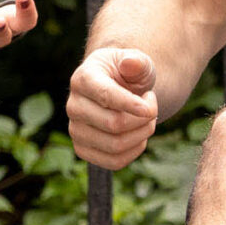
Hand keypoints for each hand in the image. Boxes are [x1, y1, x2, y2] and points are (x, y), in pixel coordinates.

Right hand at [68, 47, 158, 168]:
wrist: (117, 91)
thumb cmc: (128, 75)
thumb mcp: (137, 63)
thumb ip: (138, 63)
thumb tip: (131, 64)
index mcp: (83, 79)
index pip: (106, 96)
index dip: (132, 104)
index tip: (151, 108)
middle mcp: (73, 106)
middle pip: (114, 124)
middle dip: (144, 119)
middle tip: (152, 107)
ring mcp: (75, 130)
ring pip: (115, 145)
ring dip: (142, 135)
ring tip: (147, 120)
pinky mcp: (82, 150)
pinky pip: (114, 162)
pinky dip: (134, 151)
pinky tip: (139, 136)